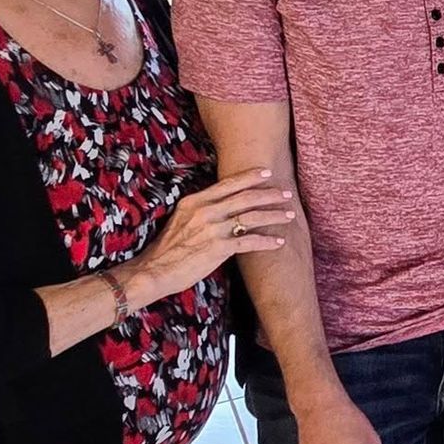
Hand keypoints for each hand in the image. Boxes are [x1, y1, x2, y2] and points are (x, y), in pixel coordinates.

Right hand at [129, 170, 295, 303]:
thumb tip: (222, 206)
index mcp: (194, 201)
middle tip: (287, 193)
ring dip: (274, 215)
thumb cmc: (167, 248)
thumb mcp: (181, 219)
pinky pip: (249, 241)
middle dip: (269, 195)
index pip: (227, 184)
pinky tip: (279, 242)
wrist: (154, 270)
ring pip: (251, 217)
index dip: (250, 177)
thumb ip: (200, 210)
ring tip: (290, 215)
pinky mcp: (218, 248)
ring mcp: (212, 229)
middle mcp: (205, 211)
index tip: (267, 173)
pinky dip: (267, 241)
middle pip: (245, 198)